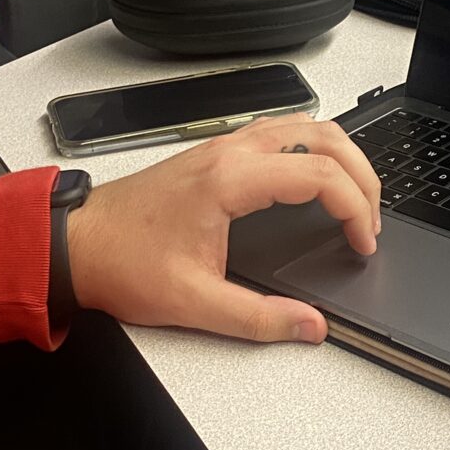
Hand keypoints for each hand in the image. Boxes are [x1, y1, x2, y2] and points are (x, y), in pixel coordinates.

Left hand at [66, 113, 380, 343]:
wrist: (77, 242)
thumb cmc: (123, 261)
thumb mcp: (194, 302)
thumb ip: (259, 318)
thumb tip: (310, 325)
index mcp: (231, 180)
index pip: (320, 174)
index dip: (356, 207)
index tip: (362, 241)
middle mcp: (232, 151)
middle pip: (325, 138)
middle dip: (363, 176)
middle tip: (372, 218)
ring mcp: (226, 144)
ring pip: (307, 124)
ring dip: (343, 156)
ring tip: (357, 196)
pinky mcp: (219, 150)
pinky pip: (284, 130)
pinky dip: (317, 149)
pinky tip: (318, 177)